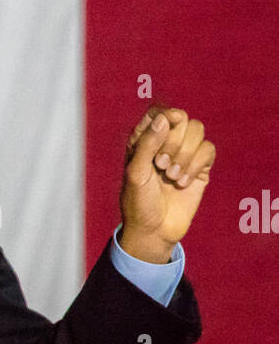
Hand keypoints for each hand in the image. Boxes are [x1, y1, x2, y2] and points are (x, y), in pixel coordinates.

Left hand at [118, 106, 215, 262]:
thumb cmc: (138, 203)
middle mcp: (164, 143)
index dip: (165, 115)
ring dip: (186, 154)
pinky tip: (182, 184)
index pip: (158, 112)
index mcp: (143, 141)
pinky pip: (208, 150)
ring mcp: (183, 155)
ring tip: (171, 177)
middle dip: (174, 141)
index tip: (166, 126)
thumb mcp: (136, 173)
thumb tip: (164, 118)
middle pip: (182, 119)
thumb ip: (147, 144)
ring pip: (197, 131)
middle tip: (161, 165)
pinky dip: (196, 165)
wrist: (153, 231)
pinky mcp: (199, 168)